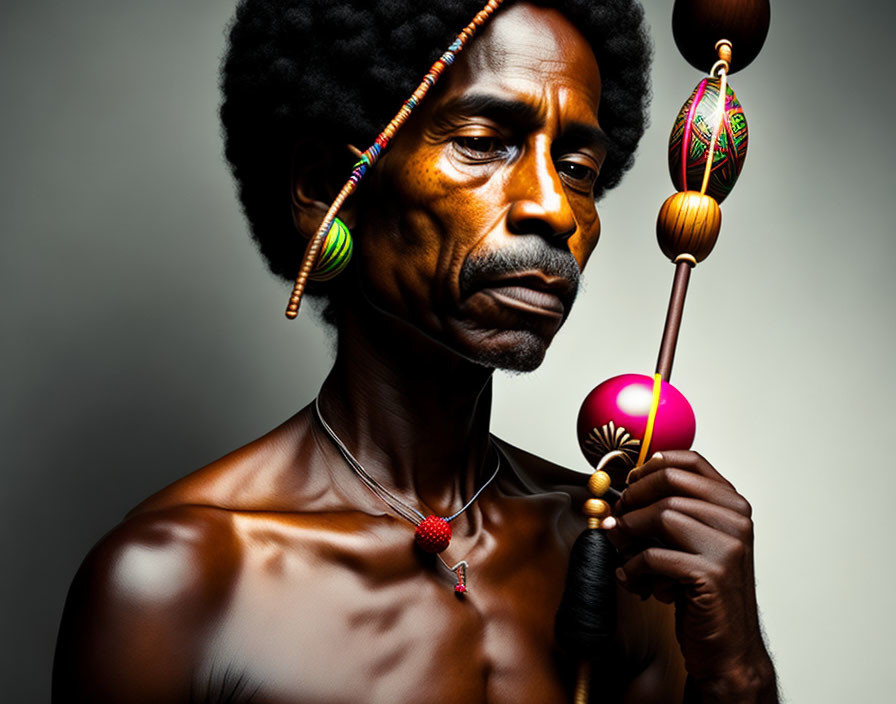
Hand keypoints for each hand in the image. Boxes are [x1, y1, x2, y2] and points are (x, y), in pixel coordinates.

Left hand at [608, 450, 776, 701]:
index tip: (630, 481)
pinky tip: (631, 580)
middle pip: (668, 483)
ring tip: (621, 552)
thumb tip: (623, 488)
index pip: (691, 460)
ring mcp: (728, 546)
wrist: (728, 648)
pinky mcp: (711, 574)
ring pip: (660, 515)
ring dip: (628, 533)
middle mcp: (737, 520)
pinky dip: (632, 568)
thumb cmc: (702, 593)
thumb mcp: (693, 542)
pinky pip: (653, 556)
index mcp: (734, 505)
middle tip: (616, 518)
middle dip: (633, 498)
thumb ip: (672, 511)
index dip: (652, 465)